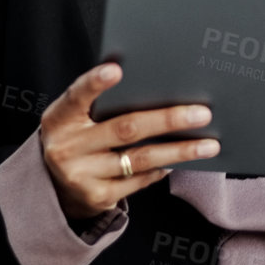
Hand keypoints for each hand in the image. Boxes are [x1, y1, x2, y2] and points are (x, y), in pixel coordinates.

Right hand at [39, 62, 221, 218]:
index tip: (116, 69)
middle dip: (168, 120)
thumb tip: (156, 85)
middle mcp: (67, 147)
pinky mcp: (98, 196)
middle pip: (125, 129)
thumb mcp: (76, 118)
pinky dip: (163, 167)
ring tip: (209, 144)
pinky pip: (139, 180)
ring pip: (141, 158)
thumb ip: (100, 103)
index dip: (95, 83)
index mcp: (59, 119)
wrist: (55, 187)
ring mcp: (82, 174)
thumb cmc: (77, 138)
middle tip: (202, 113)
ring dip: (180, 151)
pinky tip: (180, 160)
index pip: (76, 96)